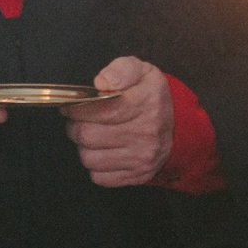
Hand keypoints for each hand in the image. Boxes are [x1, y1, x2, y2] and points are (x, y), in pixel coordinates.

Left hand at [62, 57, 174, 187]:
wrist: (178, 126)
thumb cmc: (150, 96)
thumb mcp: (142, 71)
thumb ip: (121, 70)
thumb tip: (101, 82)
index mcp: (147, 103)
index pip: (101, 110)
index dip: (77, 109)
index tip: (70, 106)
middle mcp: (147, 133)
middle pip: (89, 136)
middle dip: (74, 127)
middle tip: (76, 121)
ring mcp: (143, 157)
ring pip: (90, 158)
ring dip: (83, 147)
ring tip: (89, 135)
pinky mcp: (138, 176)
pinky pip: (99, 177)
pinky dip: (95, 166)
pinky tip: (102, 151)